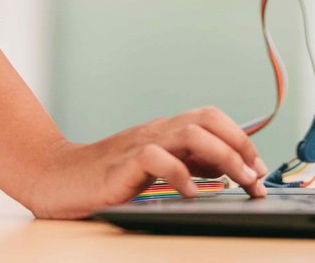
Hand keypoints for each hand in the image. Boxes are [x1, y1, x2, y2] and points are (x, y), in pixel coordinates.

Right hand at [17, 105, 269, 219]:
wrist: (54, 177)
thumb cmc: (104, 177)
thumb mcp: (153, 168)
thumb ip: (186, 163)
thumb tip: (228, 170)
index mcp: (165, 130)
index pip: (212, 118)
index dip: (242, 139)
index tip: (260, 169)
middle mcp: (156, 130)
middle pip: (208, 119)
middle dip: (241, 146)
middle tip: (256, 178)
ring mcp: (139, 144)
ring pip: (191, 133)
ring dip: (223, 157)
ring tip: (239, 183)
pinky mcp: (122, 164)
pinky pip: (158, 160)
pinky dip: (181, 175)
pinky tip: (192, 195)